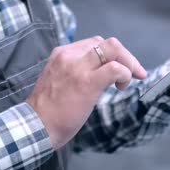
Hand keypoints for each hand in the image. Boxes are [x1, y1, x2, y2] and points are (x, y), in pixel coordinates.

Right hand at [26, 37, 146, 149]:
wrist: (36, 126)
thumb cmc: (48, 110)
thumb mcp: (59, 80)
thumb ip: (76, 71)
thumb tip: (100, 73)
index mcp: (62, 54)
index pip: (95, 43)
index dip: (112, 54)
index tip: (121, 68)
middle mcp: (70, 55)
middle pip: (107, 43)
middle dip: (126, 56)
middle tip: (134, 72)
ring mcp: (79, 67)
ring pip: (114, 49)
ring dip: (128, 63)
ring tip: (125, 82)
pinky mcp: (88, 82)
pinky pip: (115, 69)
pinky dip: (125, 75)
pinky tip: (120, 87)